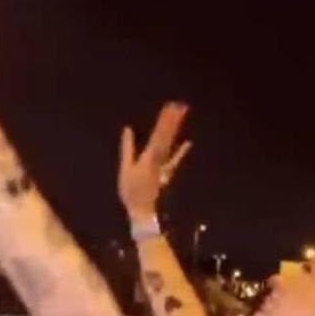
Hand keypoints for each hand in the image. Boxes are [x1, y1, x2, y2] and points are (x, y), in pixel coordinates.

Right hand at [118, 102, 191, 219]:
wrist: (142, 210)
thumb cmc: (131, 191)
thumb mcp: (126, 169)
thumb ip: (127, 148)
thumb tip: (128, 129)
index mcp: (149, 156)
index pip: (159, 134)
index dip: (164, 120)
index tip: (170, 107)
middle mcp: (160, 158)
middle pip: (167, 136)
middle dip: (173, 120)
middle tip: (180, 105)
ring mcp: (164, 165)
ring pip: (171, 143)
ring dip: (176, 129)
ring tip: (182, 116)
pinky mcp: (166, 173)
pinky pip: (174, 160)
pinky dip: (181, 152)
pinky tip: (188, 143)